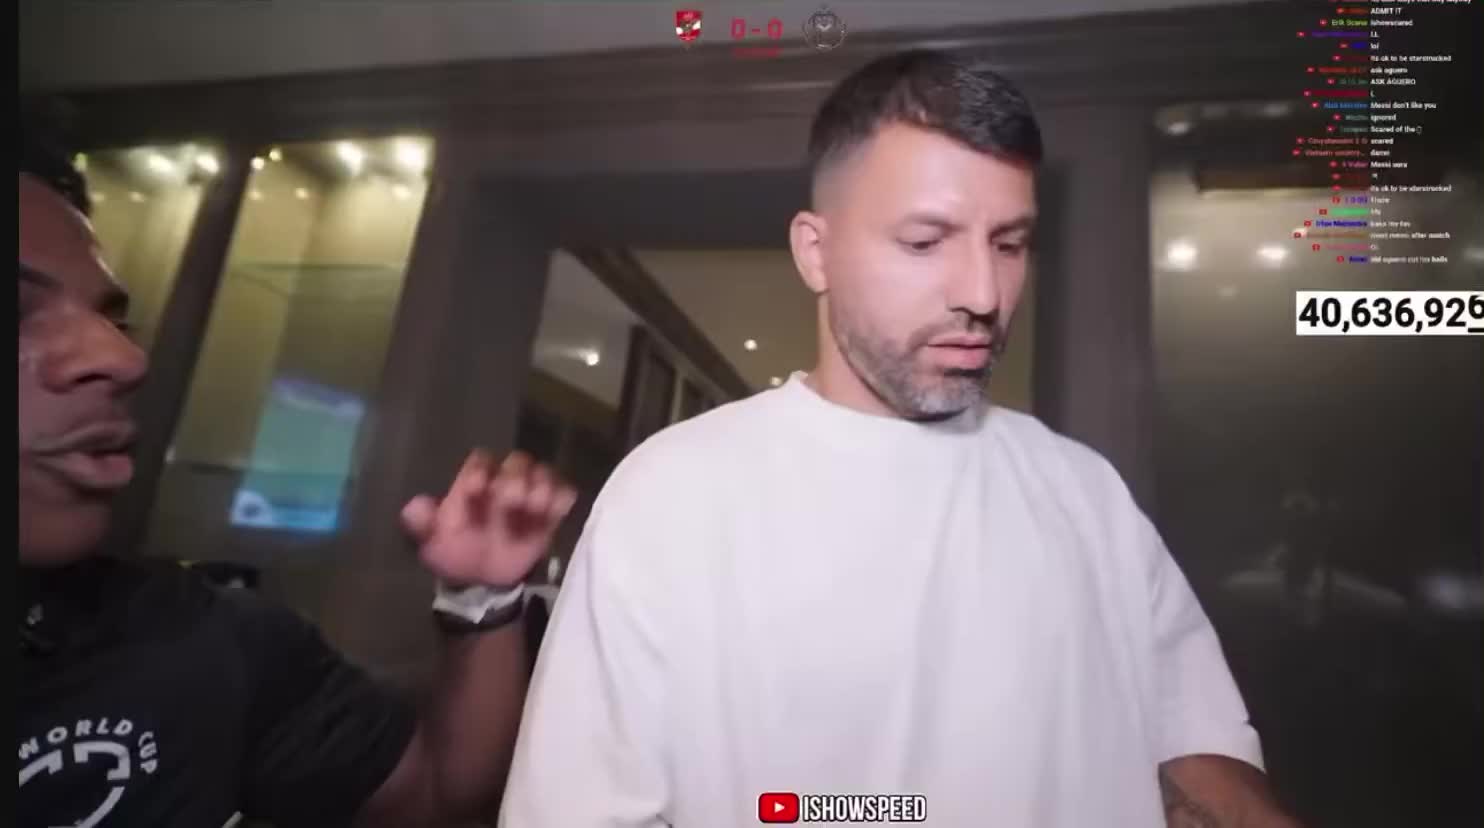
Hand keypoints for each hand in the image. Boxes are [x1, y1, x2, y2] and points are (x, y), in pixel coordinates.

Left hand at [401, 450, 577, 587]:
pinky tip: (551, 516)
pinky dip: (561, 500)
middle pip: (518, 461)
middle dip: (516, 478)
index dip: (481, 471)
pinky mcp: (552, 513)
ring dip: (541, 488)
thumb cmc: (455, 554)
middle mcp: (503, 481)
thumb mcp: (432, 544)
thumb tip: (412, 507)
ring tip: (534, 510)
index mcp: (472, 483)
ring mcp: (531, 495)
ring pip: (544, 473)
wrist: (483, 581)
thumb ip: (423, 525)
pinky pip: (565, 495)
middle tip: (513, 502)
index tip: (478, 490)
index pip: (481, 461)